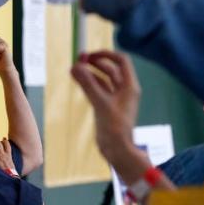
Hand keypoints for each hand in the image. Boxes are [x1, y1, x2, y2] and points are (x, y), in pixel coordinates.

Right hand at [70, 51, 145, 180]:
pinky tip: (77, 79)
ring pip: (103, 79)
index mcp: (130, 86)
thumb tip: (75, 66)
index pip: (121, 61)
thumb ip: (88, 83)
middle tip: (79, 60)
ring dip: (90, 73)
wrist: (116, 149)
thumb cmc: (114, 127)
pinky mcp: (106, 106)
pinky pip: (98, 90)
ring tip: (74, 69)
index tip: (91, 55)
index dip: (106, 55)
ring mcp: (115, 98)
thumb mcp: (101, 103)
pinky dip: (88, 84)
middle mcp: (124, 90)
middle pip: (111, 69)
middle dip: (95, 63)